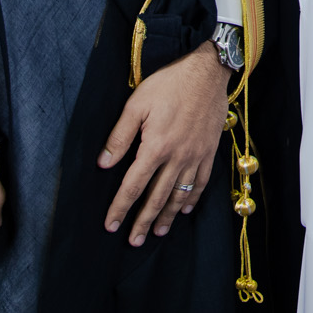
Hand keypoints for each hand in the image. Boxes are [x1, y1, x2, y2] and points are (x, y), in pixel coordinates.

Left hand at [99, 40, 232, 244]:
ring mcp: (196, 155)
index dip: (120, 207)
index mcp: (156, 147)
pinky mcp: (209, 151)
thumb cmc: (170, 83)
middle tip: (134, 241)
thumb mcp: (137, 104)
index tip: (111, 225)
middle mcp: (177, 157)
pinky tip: (184, 209)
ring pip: (179, 194)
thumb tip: (103, 164)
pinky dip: (192, 199)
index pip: (133, 186)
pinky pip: (201, 182)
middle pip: (156, 197)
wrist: (208, 72)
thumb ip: (120, 136)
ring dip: (167, 216)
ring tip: (158, 232)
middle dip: (143, 221)